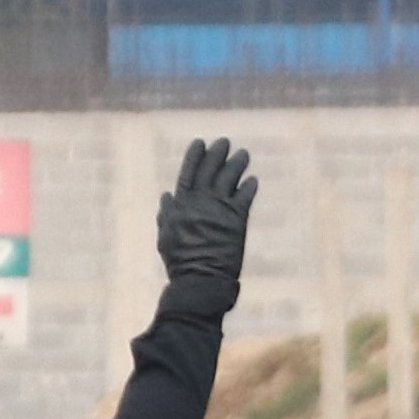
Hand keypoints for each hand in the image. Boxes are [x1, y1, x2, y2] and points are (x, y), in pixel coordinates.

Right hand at [153, 137, 256, 299]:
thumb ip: (166, 214)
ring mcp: (219, 208)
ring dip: (237, 165)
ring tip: (244, 154)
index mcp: (181, 203)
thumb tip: (167, 195)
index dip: (195, 156)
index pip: (189, 172)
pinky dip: (249, 187)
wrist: (200, 277)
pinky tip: (253, 180)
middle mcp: (201, 201)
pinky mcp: (237, 219)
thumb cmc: (180, 260)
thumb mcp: (166, 235)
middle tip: (225, 142)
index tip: (200, 142)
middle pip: (211, 170)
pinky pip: (245, 197)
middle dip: (218, 154)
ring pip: (229, 178)